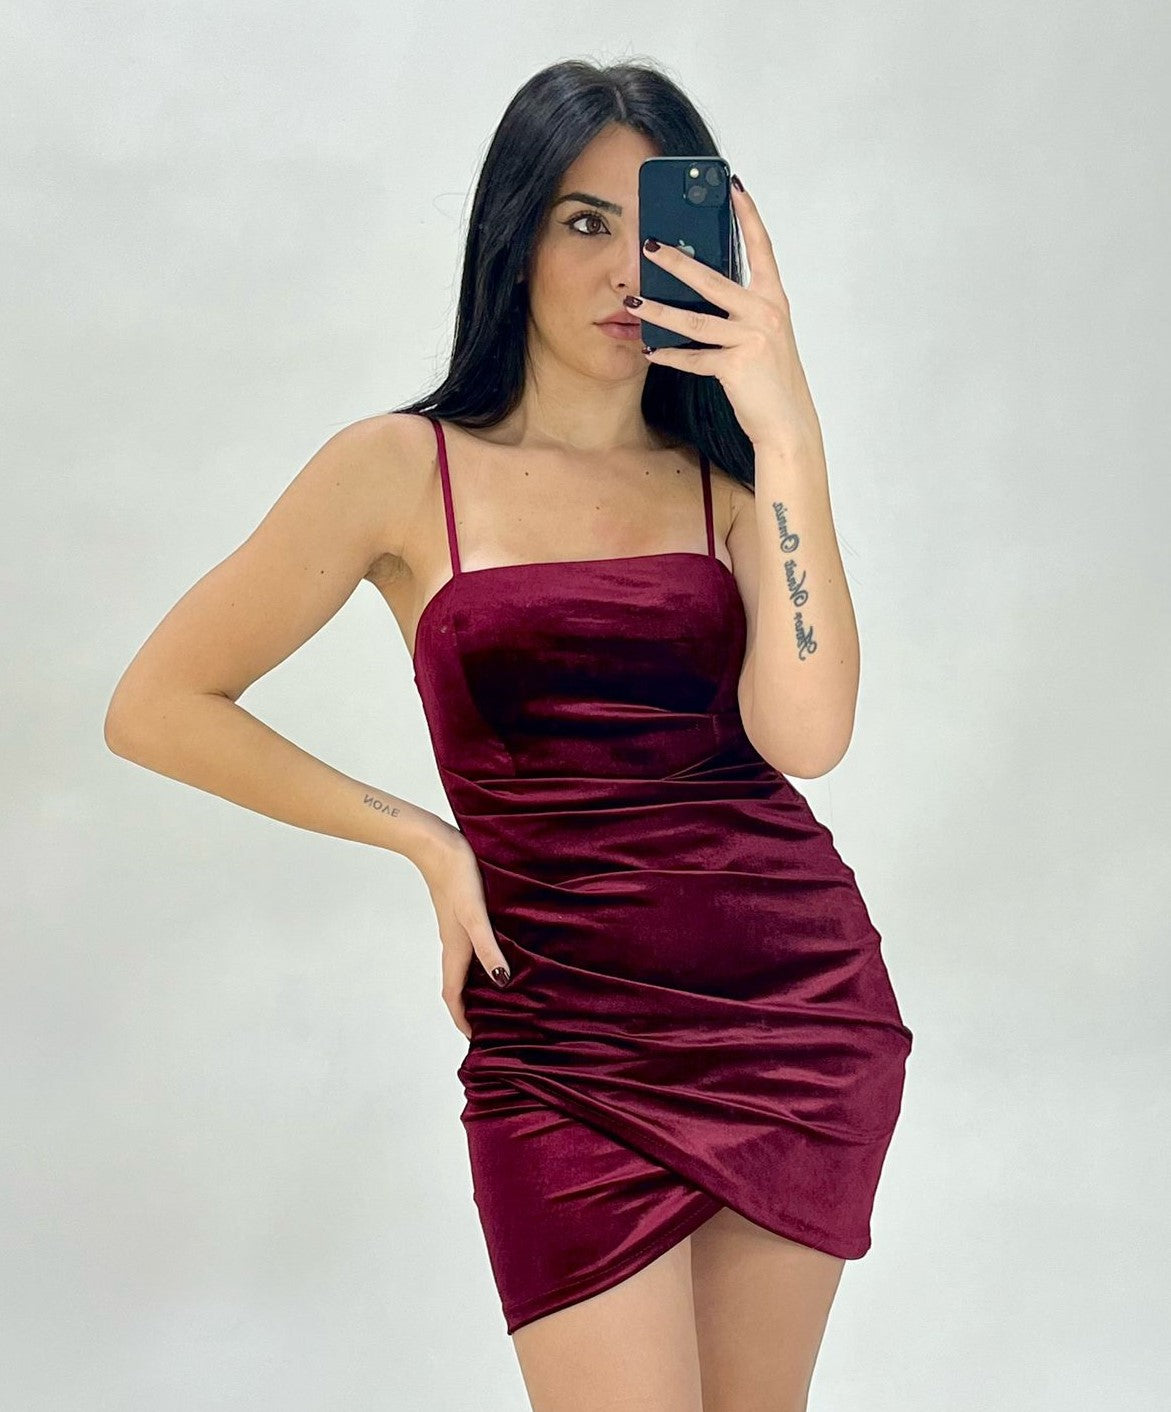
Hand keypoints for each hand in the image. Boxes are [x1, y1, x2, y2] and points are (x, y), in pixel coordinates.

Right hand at [416, 823, 510, 1039]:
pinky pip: (471, 946)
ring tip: (498, 995)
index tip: (475, 1038)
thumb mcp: (476, 915)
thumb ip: (488, 947)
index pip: (453, 995)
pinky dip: (483, 959)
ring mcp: (457, 928)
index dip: (462, 1019)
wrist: (437, 844)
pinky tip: (500, 950)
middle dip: (471, 1007)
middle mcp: (454, 943)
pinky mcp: (462, 913)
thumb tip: (501, 981)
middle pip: (458, 985)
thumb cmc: (457, 877)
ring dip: (476, 984)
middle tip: (492, 1022)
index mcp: (455, 949)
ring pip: (465, 966)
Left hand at [633, 175, 821, 452]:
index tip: (734, 186)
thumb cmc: (771, 377)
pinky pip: (694, 358)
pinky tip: (649, 351)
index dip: (748, 216)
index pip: (761, 248)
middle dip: (677, 262)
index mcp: (773, 299)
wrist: (787, 421)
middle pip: (712, 280)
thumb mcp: (764, 334)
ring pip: (694, 321)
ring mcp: (751, 338)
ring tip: (635, 302)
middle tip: (650, 245)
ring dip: (660, 312)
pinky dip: (670, 356)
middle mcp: (765, 313)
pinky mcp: (736, 365)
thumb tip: (703, 288)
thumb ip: (741, 309)